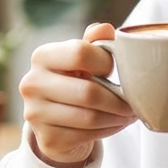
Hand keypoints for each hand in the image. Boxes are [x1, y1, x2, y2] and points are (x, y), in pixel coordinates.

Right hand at [20, 22, 135, 167]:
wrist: (55, 122)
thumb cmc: (74, 81)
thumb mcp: (82, 59)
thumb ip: (94, 42)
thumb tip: (106, 29)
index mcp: (42, 56)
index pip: (80, 53)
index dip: (106, 62)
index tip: (117, 69)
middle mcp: (32, 83)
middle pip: (88, 92)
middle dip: (119, 99)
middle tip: (135, 102)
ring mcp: (35, 113)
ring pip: (90, 117)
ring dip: (117, 117)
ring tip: (130, 113)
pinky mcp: (47, 138)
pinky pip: (88, 136)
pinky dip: (109, 130)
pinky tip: (116, 124)